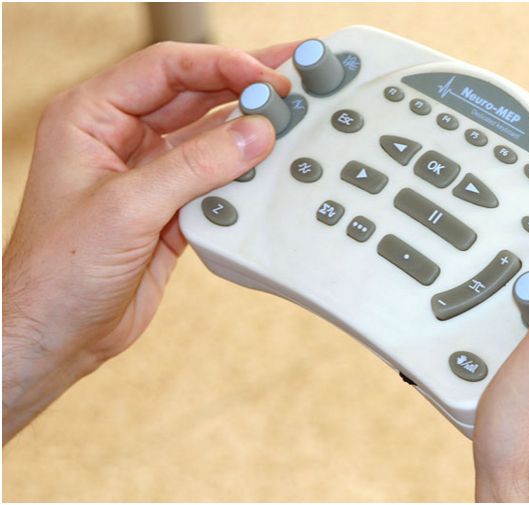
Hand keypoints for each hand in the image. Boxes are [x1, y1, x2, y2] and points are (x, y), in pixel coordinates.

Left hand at [2, 41, 296, 442]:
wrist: (56, 336)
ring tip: (294, 116)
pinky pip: (215, 178)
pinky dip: (244, 174)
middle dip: (243, 86)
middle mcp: (120, 138)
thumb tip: (258, 132)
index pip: (165, 69)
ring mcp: (148, 174)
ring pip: (208, 136)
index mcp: (91, 117)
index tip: (267, 77)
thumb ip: (197, 167)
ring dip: (248, 128)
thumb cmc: (60, 271)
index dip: (219, 65)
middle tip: (295, 80)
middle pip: (192, 95)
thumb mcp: (129, 208)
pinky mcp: (170, 208)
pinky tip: (272, 167)